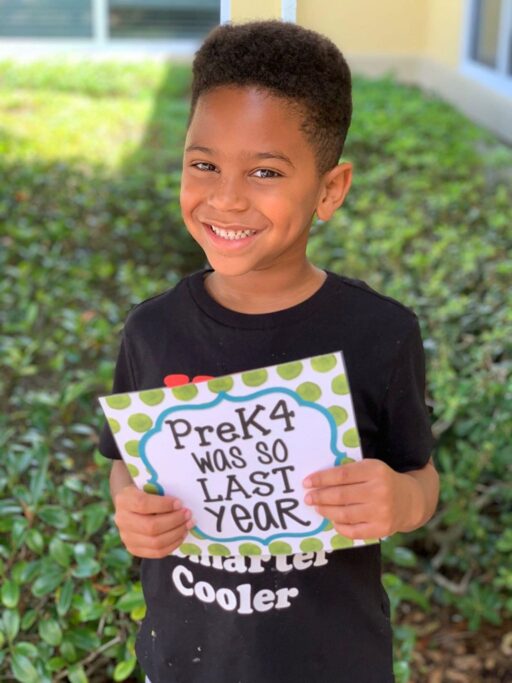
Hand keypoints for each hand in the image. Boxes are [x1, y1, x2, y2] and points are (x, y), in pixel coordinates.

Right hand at [114, 485, 192, 557]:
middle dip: (174, 521)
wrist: (129, 506)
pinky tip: (181, 535)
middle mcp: (122, 520)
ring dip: (177, 533)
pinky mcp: (134, 549)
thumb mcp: (148, 487)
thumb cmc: (144, 493)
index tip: (179, 503)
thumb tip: (181, 505)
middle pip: (151, 527)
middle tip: (188, 514)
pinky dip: (173, 545)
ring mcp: (126, 538)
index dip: (164, 505)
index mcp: (124, 500)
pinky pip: (157, 553)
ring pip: (155, 542)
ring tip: (188, 525)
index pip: (143, 504)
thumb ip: (161, 493)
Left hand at [303, 459, 420, 539]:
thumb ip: (349, 471)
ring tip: (317, 508)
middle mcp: (379, 491)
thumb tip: (319, 480)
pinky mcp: (381, 529)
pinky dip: (340, 526)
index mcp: (375, 471)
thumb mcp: (370, 468)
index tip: (307, 482)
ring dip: (326, 511)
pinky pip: (353, 531)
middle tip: (308, 498)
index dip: (321, 479)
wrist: (409, 501)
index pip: (341, 475)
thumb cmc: (382, 481)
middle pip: (341, 496)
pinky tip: (333, 520)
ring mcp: (381, 512)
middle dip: (320, 497)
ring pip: (344, 514)